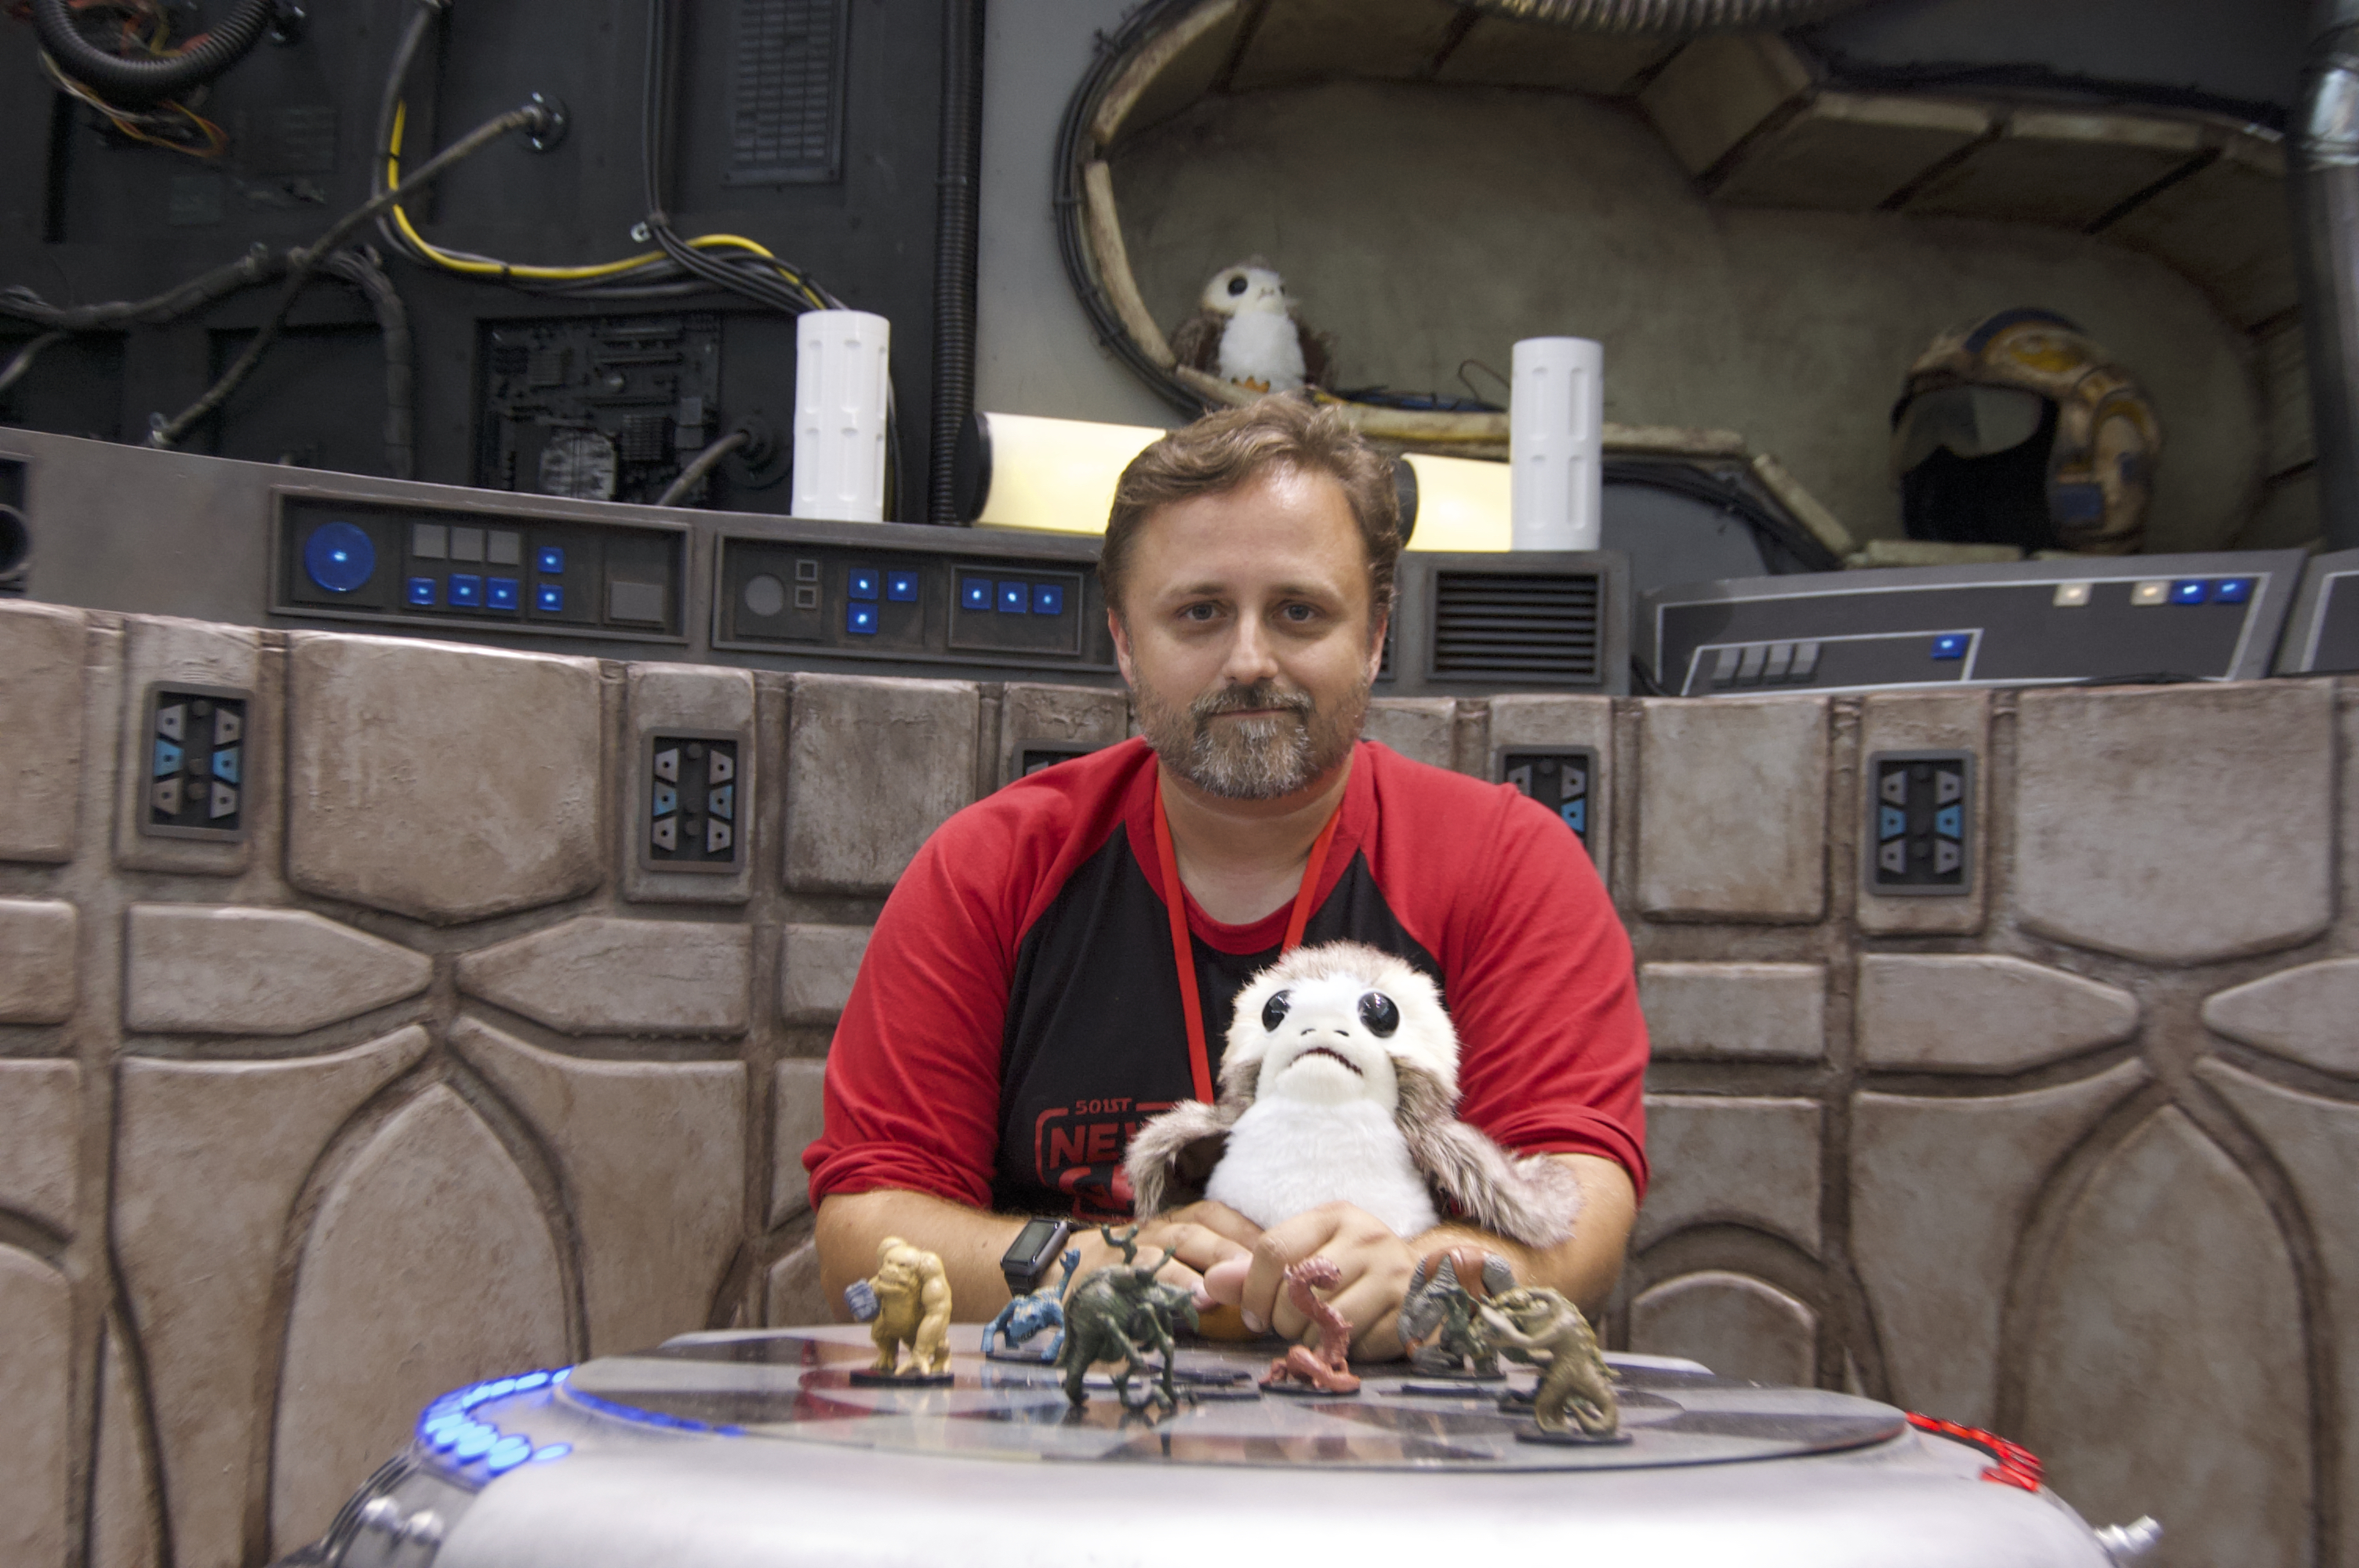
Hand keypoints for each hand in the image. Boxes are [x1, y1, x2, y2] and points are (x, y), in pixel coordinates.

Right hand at [1065, 1203, 1257, 1299]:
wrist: (1055, 1272)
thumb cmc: (1123, 1275)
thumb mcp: (1164, 1267)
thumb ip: (1202, 1273)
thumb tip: (1253, 1291)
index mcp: (1173, 1222)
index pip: (1220, 1214)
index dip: (1250, 1230)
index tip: (1282, 1253)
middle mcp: (1158, 1226)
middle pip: (1207, 1223)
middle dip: (1240, 1245)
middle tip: (1270, 1272)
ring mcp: (1134, 1243)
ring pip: (1181, 1241)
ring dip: (1213, 1260)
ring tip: (1239, 1285)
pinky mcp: (1112, 1267)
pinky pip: (1145, 1269)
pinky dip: (1172, 1283)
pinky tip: (1194, 1301)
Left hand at [1236, 1202, 1417, 1359]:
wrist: (1421, 1282)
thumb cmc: (1350, 1269)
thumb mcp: (1305, 1257)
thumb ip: (1254, 1272)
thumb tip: (1207, 1285)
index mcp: (1334, 1215)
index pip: (1273, 1249)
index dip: (1253, 1289)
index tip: (1252, 1314)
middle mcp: (1367, 1237)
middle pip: (1294, 1293)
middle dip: (1283, 1320)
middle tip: (1295, 1322)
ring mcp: (1391, 1274)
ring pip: (1323, 1323)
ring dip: (1312, 1338)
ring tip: (1322, 1328)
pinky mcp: (1407, 1312)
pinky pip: (1355, 1345)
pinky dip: (1344, 1349)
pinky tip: (1352, 1335)